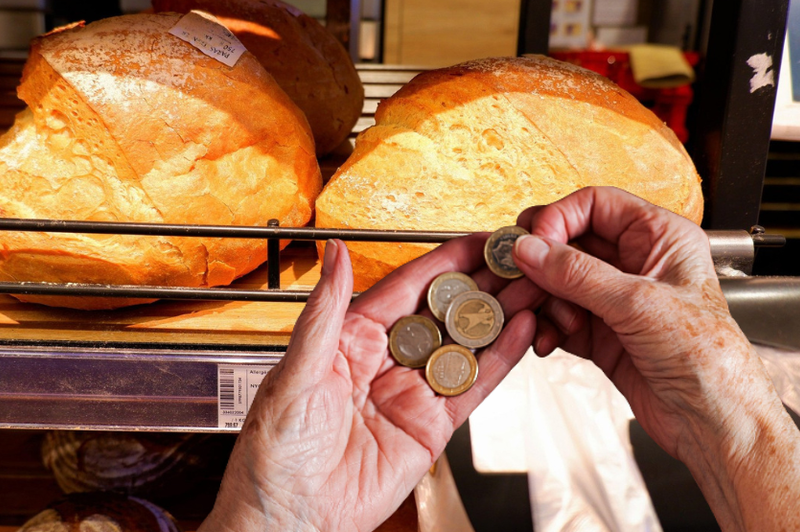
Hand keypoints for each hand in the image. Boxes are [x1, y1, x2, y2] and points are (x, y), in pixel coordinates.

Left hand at [199, 236, 536, 531]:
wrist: (290, 519)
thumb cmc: (275, 450)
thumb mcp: (296, 371)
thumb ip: (324, 311)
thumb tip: (334, 252)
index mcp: (350, 338)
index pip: (407, 287)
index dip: (445, 261)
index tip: (476, 240)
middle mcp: (386, 360)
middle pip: (444, 312)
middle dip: (482, 284)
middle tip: (518, 261)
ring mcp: (411, 392)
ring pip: (465, 345)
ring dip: (499, 316)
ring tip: (533, 287)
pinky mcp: (431, 426)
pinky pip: (471, 387)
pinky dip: (499, 359)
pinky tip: (521, 332)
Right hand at [510, 186, 799, 531]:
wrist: (713, 423)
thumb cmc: (707, 359)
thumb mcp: (638, 304)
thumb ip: (577, 274)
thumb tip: (530, 249)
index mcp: (659, 238)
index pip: (595, 205)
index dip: (559, 218)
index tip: (533, 241)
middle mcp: (635, 263)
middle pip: (569, 244)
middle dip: (541, 264)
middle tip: (517, 277)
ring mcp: (614, 299)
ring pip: (558, 283)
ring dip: (544, 301)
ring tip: (540, 319)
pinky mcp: (599, 333)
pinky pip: (557, 317)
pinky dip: (546, 327)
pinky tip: (547, 341)